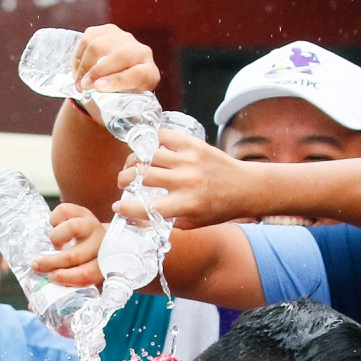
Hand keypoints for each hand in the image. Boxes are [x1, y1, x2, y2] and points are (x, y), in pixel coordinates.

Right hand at [31, 202, 104, 287]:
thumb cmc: (88, 264)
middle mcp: (100, 245)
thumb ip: (61, 291)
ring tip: (52, 243)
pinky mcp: (84, 212)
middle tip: (36, 265)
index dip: (67, 278)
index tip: (51, 278)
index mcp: (102, 266)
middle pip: (75, 255)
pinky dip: (54, 219)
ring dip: (56, 238)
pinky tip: (54, 226)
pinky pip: (65, 211)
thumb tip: (31, 305)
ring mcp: (92, 226)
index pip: (86, 274)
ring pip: (72, 228)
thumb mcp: (82, 278)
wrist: (104, 239)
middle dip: (52, 262)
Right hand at [74, 25, 159, 93]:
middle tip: (83, 86)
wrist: (115, 81)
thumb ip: (112, 99)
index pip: (137, 73)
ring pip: (99, 45)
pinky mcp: (109, 30)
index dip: (116, 81)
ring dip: (84, 65)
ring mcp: (125, 38)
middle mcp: (141, 52)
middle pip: (119, 56)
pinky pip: (88, 37)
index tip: (97, 87)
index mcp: (149, 73)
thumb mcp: (120, 103)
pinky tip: (78, 69)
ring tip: (78, 81)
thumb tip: (96, 92)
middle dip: (96, 72)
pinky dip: (78, 55)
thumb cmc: (118, 96)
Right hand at [114, 130, 257, 228]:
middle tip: (123, 182)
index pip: (146, 208)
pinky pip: (163, 137)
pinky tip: (147, 149)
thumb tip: (140, 218)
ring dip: (133, 161)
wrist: (244, 187)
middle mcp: (185, 182)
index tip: (116, 207)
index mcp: (185, 205)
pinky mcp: (193, 145)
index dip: (126, 209)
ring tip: (131, 166)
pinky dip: (151, 142)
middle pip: (141, 175)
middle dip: (125, 179)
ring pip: (148, 155)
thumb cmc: (218, 209)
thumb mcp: (193, 223)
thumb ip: (168, 220)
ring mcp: (188, 160)